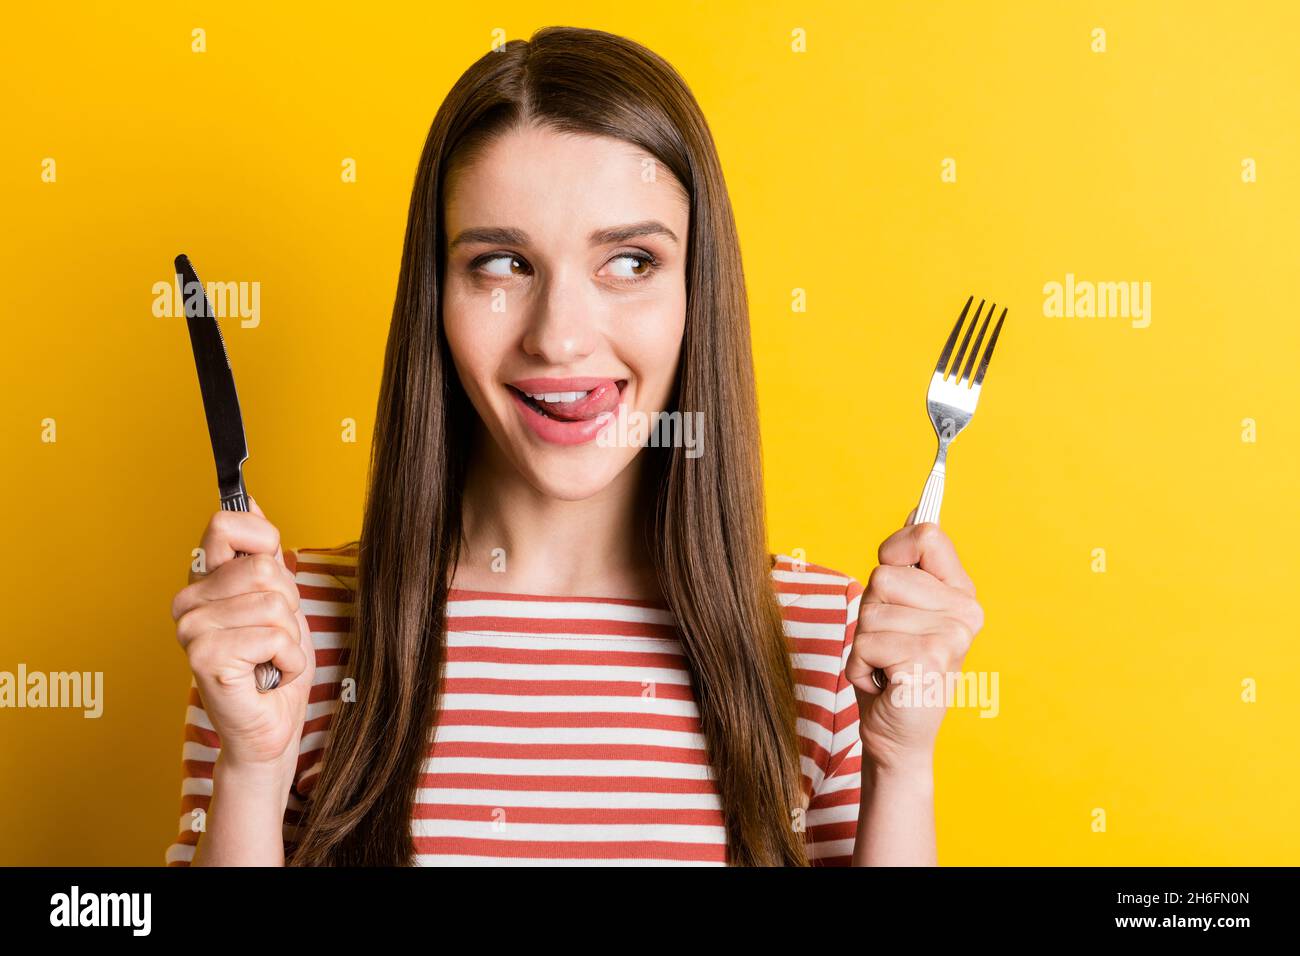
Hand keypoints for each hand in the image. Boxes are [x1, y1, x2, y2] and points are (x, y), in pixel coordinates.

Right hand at [171, 497, 314, 773]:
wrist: (270, 729)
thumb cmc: (275, 668)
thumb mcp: (279, 601)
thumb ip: (262, 554)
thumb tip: (250, 500)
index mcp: (204, 583)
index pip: (227, 524)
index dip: (264, 540)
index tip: (273, 572)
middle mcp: (188, 603)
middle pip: (265, 568)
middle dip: (289, 605)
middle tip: (274, 637)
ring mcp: (191, 630)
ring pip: (274, 604)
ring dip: (290, 637)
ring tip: (271, 659)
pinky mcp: (204, 658)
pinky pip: (272, 636)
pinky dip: (288, 658)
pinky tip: (270, 675)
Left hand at [844, 512, 983, 773]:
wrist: (898, 732)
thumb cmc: (892, 667)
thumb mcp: (899, 609)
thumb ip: (908, 567)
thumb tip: (917, 511)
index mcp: (961, 592)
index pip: (927, 535)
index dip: (894, 550)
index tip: (891, 573)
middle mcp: (965, 611)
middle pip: (885, 575)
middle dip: (869, 611)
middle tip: (889, 643)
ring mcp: (951, 636)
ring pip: (870, 610)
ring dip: (862, 642)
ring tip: (886, 664)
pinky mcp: (930, 660)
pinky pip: (865, 642)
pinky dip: (860, 665)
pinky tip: (884, 681)